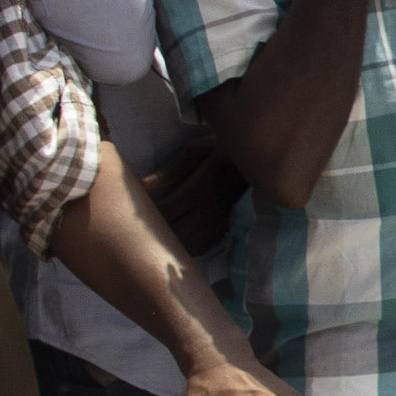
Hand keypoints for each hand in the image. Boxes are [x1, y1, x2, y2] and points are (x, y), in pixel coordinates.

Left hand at [141, 141, 243, 255]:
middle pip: (177, 232)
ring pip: (191, 244)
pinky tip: (179, 243)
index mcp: (201, 187)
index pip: (167, 211)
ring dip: (172, 244)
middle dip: (157, 234)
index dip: (147, 217)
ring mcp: (221, 220)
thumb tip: (143, 184)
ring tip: (158, 238)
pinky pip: (205, 245)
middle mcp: (211, 208)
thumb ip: (171, 169)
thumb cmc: (225, 147)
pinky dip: (189, 247)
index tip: (134, 214)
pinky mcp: (228, 225)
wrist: (262, 157)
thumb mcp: (198, 148)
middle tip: (141, 230)